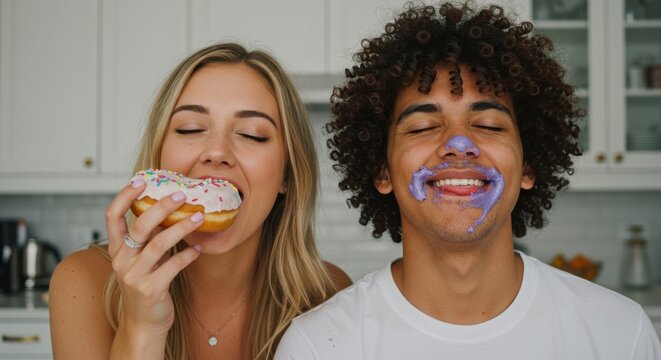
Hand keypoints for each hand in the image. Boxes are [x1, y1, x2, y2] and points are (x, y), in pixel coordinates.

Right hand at [105, 179, 202, 335]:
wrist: (143, 323)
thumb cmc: (146, 284)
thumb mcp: (141, 258)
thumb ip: (148, 237)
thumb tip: (168, 207)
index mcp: (117, 249)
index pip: (112, 216)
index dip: (124, 196)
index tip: (141, 180)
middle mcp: (122, 260)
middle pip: (139, 226)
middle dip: (161, 207)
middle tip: (181, 194)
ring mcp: (135, 276)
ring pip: (159, 244)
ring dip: (182, 227)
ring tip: (199, 216)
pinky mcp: (151, 289)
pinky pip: (173, 266)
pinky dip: (188, 255)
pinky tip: (200, 248)